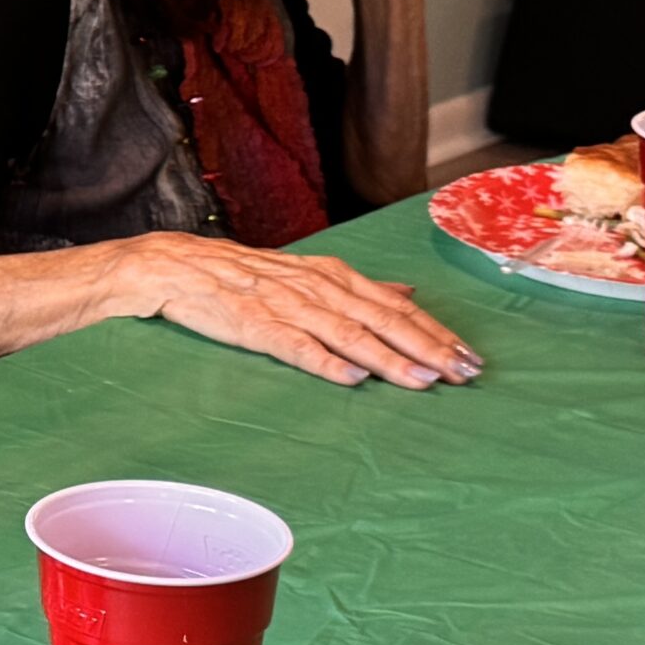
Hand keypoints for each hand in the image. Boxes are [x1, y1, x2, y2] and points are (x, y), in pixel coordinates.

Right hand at [120, 233, 480, 388]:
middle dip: (428, 348)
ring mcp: (285, 306)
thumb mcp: (306, 272)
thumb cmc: (241, 273)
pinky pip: (294, 346)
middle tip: (464, 373)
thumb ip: (359, 287)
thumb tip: (410, 292)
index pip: (395, 305)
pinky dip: (325, 361)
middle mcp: (316, 288)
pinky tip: (351, 377)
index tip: (469, 356)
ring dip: (389, 358)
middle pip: (382, 320)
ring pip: (348, 334)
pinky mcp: (253, 325)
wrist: (175, 265)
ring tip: (423, 380)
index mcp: (331, 275)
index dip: (435, 331)